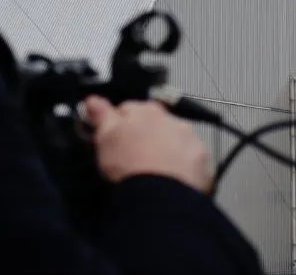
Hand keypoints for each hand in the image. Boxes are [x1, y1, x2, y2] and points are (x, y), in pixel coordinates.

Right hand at [82, 96, 212, 193]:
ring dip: (166, 150)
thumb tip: (93, 101)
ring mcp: (189, 140)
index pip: (129, 109)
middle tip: (132, 159)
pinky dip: (183, 168)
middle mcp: (171, 120)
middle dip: (145, 137)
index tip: (114, 140)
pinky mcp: (202, 161)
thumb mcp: (105, 137)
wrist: (160, 195)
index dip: (118, 126)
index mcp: (146, 111)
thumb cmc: (131, 165)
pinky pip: (191, 161)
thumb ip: (101, 115)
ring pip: (175, 140)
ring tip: (152, 172)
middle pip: (155, 124)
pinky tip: (171, 181)